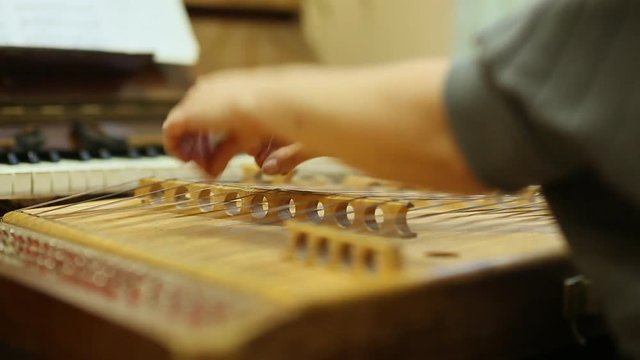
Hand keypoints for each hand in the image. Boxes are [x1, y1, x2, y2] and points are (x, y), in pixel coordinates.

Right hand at [163, 60, 486, 192]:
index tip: (170, 153)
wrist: (453, 127)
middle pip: (232, 108)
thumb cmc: (388, 118)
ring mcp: (319, 121)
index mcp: (275, 93)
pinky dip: (275, 155)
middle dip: (204, 133)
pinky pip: (299, 142)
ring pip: (262, 126)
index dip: (182, 124)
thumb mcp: (300, 108)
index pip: (210, 99)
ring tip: (224, 169)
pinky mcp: (346, 141)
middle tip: (195, 165)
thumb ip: (241, 102)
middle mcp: (293, 101)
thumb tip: (189, 109)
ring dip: (235, 144)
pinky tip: (274, 168)